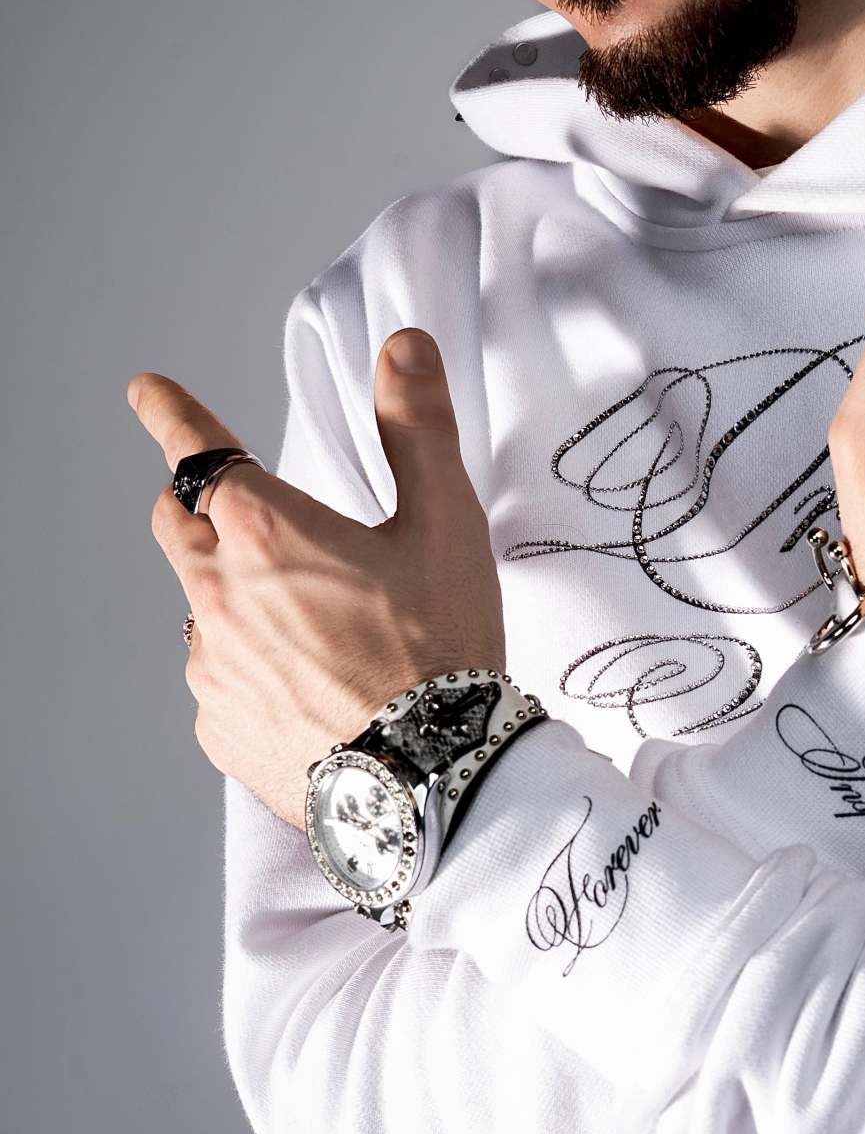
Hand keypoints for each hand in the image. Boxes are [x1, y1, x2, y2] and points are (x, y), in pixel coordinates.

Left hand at [136, 328, 504, 829]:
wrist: (432, 782)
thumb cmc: (441, 654)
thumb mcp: (446, 526)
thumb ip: (416, 429)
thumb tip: (403, 350)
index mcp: (266, 530)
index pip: (197, 449)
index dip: (171, 413)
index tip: (149, 392)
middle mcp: (219, 595)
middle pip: (178, 526)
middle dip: (197, 508)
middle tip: (243, 517)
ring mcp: (212, 668)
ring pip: (203, 611)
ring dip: (236, 602)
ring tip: (315, 631)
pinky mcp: (220, 730)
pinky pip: (220, 683)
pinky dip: (251, 673)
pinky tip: (312, 691)